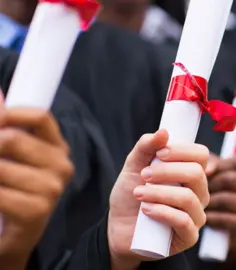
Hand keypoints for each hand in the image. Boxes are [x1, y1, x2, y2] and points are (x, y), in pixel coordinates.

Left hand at [0, 105, 72, 267]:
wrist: (10, 238)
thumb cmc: (10, 192)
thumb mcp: (8, 156)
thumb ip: (4, 125)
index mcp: (57, 147)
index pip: (40, 116)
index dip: (9, 114)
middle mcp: (61, 166)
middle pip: (14, 139)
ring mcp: (52, 189)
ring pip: (0, 167)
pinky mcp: (37, 211)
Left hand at [108, 130, 209, 268]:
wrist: (119, 231)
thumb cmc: (130, 198)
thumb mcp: (133, 168)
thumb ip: (146, 148)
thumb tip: (164, 132)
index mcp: (191, 174)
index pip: (201, 155)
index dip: (182, 150)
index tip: (160, 152)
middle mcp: (199, 193)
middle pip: (196, 173)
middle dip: (167, 171)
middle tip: (144, 175)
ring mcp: (196, 215)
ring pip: (188, 198)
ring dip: (159, 193)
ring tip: (138, 194)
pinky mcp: (189, 236)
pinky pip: (183, 221)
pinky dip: (162, 212)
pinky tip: (146, 210)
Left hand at [206, 155, 235, 260]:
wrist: (235, 232)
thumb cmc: (228, 194)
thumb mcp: (224, 173)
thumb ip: (215, 163)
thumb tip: (208, 170)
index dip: (219, 165)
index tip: (205, 173)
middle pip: (232, 179)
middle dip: (211, 184)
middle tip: (198, 190)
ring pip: (227, 198)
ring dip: (209, 201)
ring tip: (200, 202)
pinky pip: (227, 218)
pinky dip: (213, 217)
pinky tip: (206, 217)